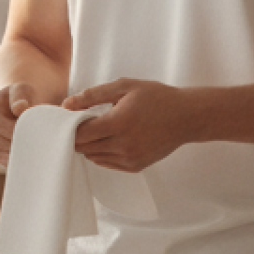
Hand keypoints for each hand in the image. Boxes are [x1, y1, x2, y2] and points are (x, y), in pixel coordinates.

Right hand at [0, 82, 44, 165]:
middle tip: (31, 145)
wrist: (22, 104)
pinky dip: (13, 160)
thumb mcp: (22, 90)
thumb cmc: (23, 96)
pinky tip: (27, 159)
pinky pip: (1, 159)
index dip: (9, 127)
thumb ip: (21, 96)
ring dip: (12, 152)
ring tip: (31, 152)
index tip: (28, 130)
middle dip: (11, 142)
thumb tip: (19, 108)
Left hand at [64, 78, 192, 172]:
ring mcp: (130, 158)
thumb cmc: (156, 98)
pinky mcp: (135, 166)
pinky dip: (102, 152)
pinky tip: (111, 138)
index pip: (80, 134)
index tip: (71, 117)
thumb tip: (66, 104)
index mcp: (119, 123)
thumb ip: (92, 95)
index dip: (71, 126)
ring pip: (93, 157)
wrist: (186, 117)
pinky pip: (107, 163)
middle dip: (78, 135)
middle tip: (83, 122)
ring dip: (90, 144)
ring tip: (100, 128)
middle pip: (84, 147)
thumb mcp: (124, 87)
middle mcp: (123, 145)